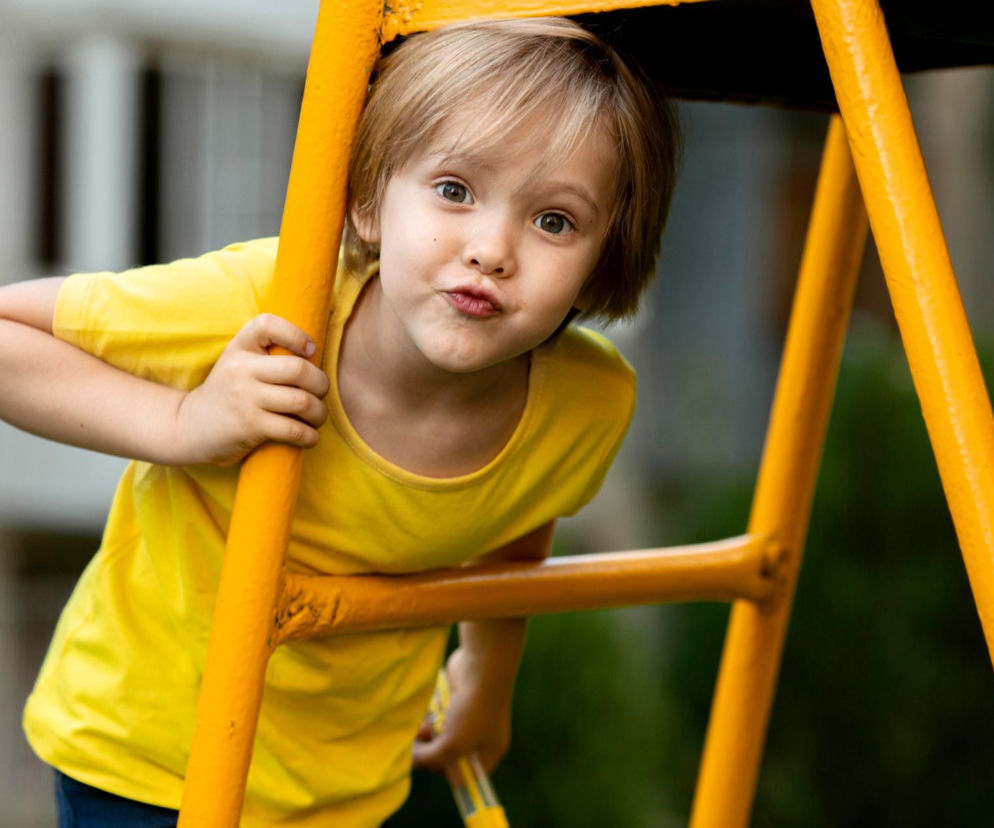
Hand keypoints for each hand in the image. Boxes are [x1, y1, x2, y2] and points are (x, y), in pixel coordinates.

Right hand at [175, 313, 329, 464]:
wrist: (189, 427)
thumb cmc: (228, 393)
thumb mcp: (238, 363)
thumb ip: (267, 355)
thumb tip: (317, 358)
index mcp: (239, 348)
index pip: (267, 325)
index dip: (295, 334)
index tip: (310, 351)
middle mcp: (241, 369)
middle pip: (298, 369)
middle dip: (321, 383)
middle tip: (321, 392)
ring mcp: (245, 398)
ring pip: (301, 401)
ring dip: (319, 412)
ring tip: (317, 416)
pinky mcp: (250, 427)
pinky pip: (294, 430)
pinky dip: (310, 436)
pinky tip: (309, 436)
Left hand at [411, 647, 511, 778]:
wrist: (481, 667)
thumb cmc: (472, 711)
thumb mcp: (452, 745)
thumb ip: (430, 759)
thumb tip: (411, 761)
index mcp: (488, 752)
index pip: (466, 774)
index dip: (445, 772)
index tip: (430, 763)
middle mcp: (479, 737)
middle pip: (448, 754)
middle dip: (432, 750)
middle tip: (422, 741)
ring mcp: (467, 718)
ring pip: (439, 735)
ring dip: (427, 734)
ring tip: (424, 726)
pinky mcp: (455, 702)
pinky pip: (437, 717)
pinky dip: (429, 717)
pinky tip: (427, 713)